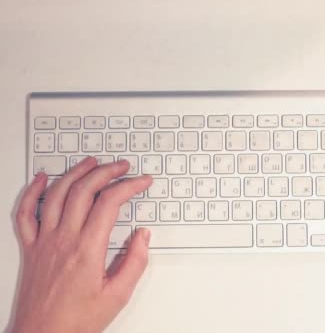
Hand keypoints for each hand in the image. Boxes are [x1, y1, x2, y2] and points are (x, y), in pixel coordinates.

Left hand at [12, 158, 151, 332]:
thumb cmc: (75, 322)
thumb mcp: (117, 296)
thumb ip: (135, 263)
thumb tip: (143, 237)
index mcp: (87, 250)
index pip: (109, 203)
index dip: (129, 186)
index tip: (142, 182)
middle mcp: (63, 240)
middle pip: (84, 191)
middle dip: (107, 172)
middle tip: (123, 167)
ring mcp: (43, 241)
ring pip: (57, 194)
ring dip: (76, 173)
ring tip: (92, 163)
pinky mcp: (30, 248)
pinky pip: (25, 213)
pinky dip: (33, 191)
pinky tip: (42, 179)